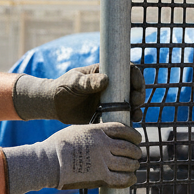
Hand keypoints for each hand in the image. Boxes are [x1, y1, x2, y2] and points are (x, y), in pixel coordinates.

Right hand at [2, 123, 142, 193]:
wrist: (47, 162)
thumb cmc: (58, 146)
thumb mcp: (77, 131)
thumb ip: (93, 132)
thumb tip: (104, 135)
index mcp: (97, 131)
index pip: (124, 130)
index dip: (134, 135)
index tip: (138, 139)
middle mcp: (103, 144)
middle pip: (129, 148)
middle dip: (136, 152)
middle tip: (136, 155)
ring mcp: (103, 161)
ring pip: (129, 164)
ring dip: (133, 166)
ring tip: (133, 166)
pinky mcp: (101, 177)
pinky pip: (122, 179)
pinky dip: (129, 179)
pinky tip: (131, 178)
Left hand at [13, 63, 146, 123]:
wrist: (54, 105)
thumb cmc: (62, 88)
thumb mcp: (74, 82)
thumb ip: (87, 81)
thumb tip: (105, 80)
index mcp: (106, 73)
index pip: (128, 71)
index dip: (136, 77)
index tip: (136, 87)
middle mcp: (112, 86)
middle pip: (133, 88)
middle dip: (139, 94)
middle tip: (135, 102)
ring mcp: (112, 100)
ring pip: (131, 103)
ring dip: (137, 108)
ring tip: (136, 115)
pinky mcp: (109, 113)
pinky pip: (123, 116)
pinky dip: (129, 119)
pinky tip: (131, 123)